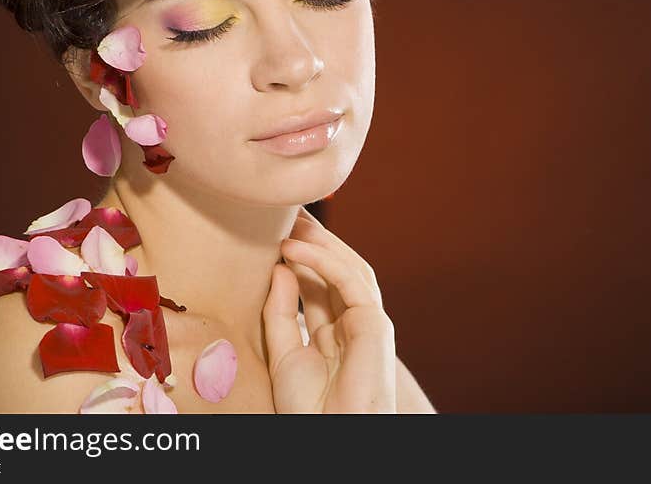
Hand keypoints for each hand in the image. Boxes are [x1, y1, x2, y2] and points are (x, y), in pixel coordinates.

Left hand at [263, 205, 396, 412]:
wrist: (331, 436)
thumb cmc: (309, 409)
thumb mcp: (283, 354)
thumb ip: (281, 312)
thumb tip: (280, 268)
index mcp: (335, 331)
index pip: (318, 282)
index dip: (299, 256)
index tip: (275, 232)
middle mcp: (354, 322)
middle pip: (336, 269)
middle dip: (313, 240)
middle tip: (285, 214)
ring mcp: (368, 321)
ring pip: (348, 268)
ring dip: (320, 242)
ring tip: (289, 222)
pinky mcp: (375, 323)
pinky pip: (350, 281)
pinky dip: (323, 261)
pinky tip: (294, 250)